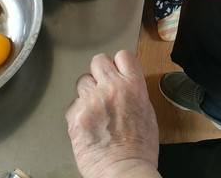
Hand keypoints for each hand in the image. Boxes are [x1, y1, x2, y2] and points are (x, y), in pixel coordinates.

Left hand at [66, 51, 159, 177]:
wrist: (123, 171)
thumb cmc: (139, 149)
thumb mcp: (147, 112)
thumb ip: (135, 92)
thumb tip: (126, 84)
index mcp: (133, 86)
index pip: (123, 56)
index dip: (119, 63)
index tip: (117, 70)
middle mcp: (111, 88)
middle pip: (99, 61)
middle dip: (100, 72)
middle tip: (102, 86)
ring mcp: (91, 101)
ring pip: (83, 81)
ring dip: (88, 92)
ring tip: (95, 109)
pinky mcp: (76, 115)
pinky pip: (73, 104)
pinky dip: (79, 112)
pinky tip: (88, 124)